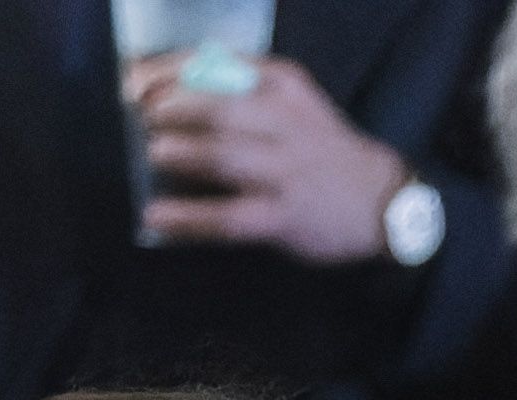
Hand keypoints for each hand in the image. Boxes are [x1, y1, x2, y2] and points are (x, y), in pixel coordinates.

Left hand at [126, 52, 412, 262]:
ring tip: (152, 152)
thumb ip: (243, 91)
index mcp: (284, 86)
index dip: (167, 71)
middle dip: (171, 108)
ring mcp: (285, 172)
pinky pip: (229, 216)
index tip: (133, 80)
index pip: (217, 65)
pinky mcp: (284, 217)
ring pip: (224, 155)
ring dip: (181, 152)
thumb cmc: (322, 150)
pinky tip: (156, 216)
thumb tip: (168, 93)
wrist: (383, 201)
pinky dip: (189, 216)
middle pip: (219, 107)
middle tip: (140, 116)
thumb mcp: (294, 102)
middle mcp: (285, 124)